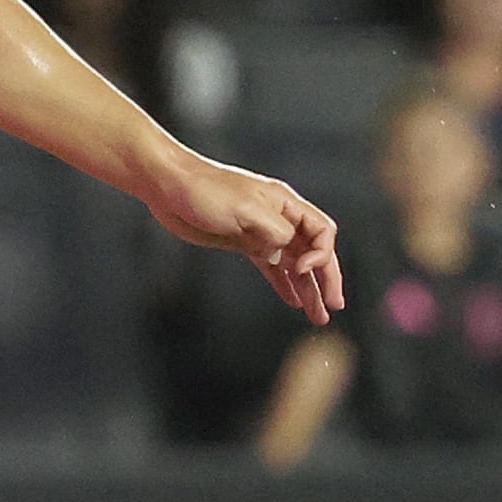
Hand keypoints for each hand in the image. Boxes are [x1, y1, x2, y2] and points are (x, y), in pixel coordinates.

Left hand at [145, 150, 342, 326]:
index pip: (322, 231)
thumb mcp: (245, 208)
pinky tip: (293, 300)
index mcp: (286, 204)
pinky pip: (271, 267)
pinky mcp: (242, 243)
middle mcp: (279, 218)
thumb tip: (285, 252)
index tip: (302, 269)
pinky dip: (283, 283)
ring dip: (307, 288)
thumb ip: (272, 230)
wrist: (167, 185)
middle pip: (314, 251)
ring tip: (319, 316)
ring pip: (293, 264)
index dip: (320, 254)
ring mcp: (261, 232)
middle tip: (335, 305)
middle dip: (326, 279)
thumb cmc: (204, 189)